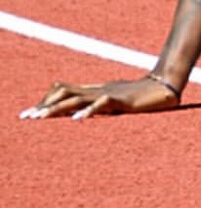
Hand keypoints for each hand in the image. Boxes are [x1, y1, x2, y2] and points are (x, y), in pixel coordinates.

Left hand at [22, 74, 180, 119]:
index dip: (46, 100)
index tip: (30, 114)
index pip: (63, 90)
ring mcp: (108, 93)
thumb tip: (81, 116)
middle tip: (27, 118)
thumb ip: (99, 106)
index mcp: (95, 91)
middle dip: (44, 106)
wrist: (165, 87)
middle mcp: (97, 90)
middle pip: (64, 92)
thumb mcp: (115, 102)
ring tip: (41, 118)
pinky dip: (87, 111)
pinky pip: (101, 104)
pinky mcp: (120, 99)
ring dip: (56, 108)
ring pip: (76, 98)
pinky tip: (77, 120)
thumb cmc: (141, 97)